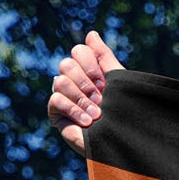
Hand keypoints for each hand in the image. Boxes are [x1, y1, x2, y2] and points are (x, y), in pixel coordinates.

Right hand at [49, 29, 122, 153]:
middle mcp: (73, 80)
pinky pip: (56, 99)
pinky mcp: (56, 113)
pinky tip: (88, 122)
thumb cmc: (122, 116)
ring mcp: (63, 96)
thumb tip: (91, 34)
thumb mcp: (117, 83)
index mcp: (87, 71)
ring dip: (81, 98)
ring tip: (97, 115)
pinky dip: (73, 110)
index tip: (104, 83)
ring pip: (60, 80)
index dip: (91, 65)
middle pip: (67, 64)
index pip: (79, 51)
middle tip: (101, 100)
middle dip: (86, 82)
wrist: (121, 146)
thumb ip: (105, 58)